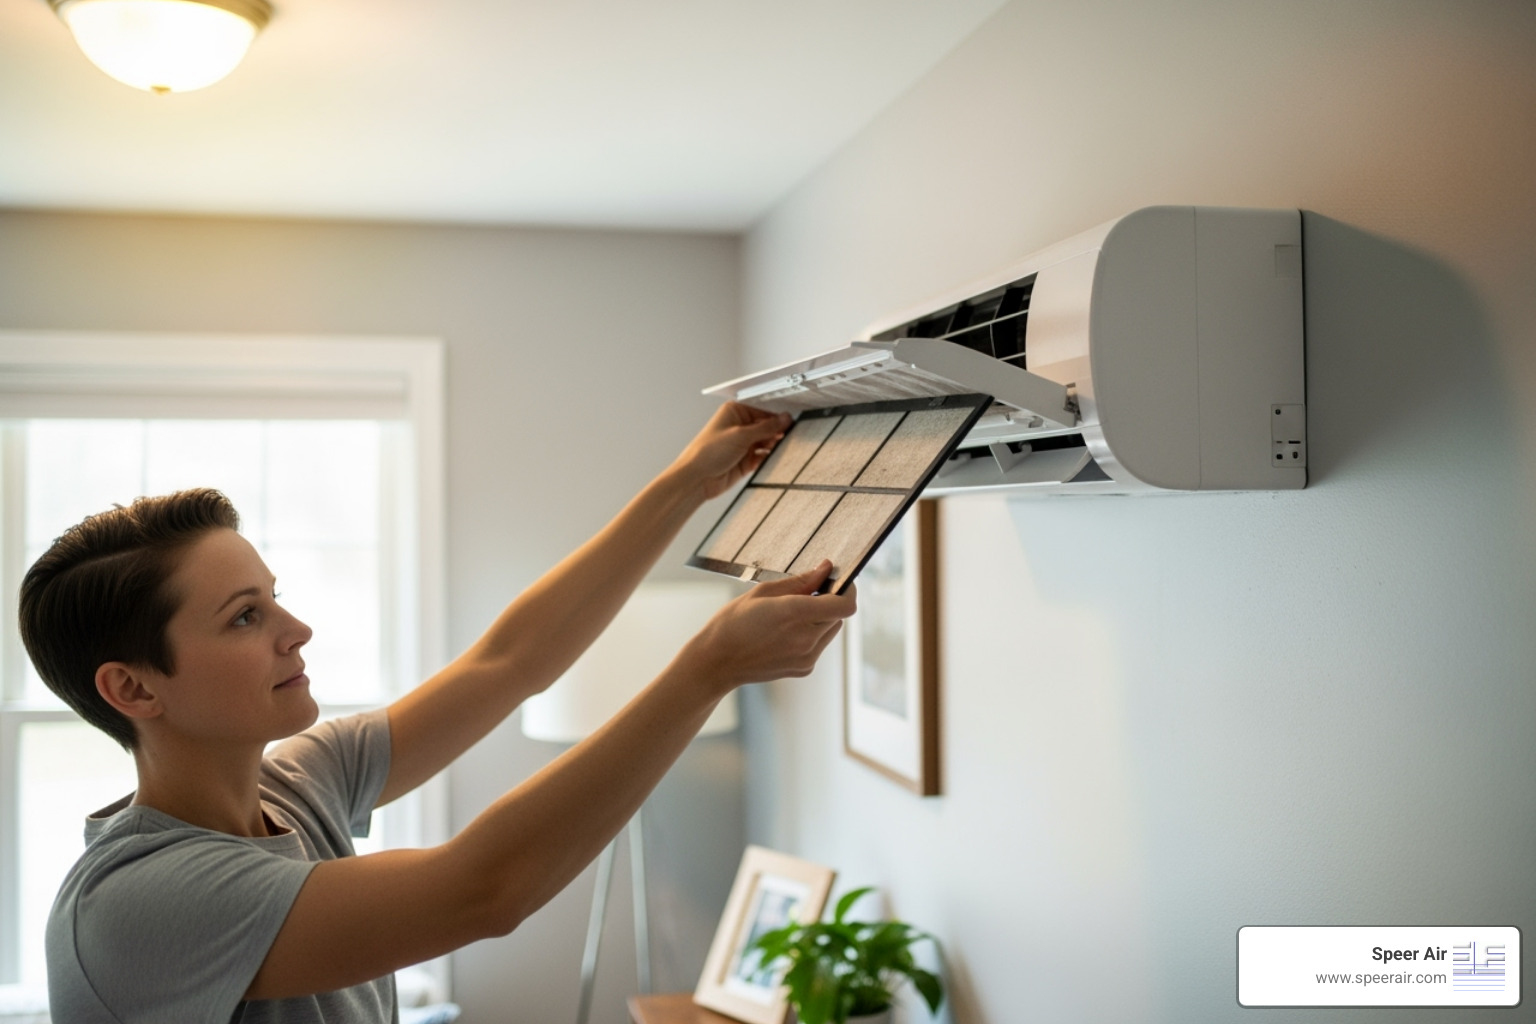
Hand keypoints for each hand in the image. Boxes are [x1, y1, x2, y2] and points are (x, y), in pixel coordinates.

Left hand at [670, 402, 791, 500]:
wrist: (698, 478)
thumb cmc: (707, 452)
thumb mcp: (741, 435)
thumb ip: (766, 427)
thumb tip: (783, 419)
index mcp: (735, 412)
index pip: (762, 409)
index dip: (776, 415)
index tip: (790, 419)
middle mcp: (739, 426)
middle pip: (767, 426)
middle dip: (777, 431)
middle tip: (789, 434)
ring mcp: (743, 444)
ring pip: (767, 442)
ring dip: (774, 445)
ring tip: (782, 447)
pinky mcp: (746, 461)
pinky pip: (764, 457)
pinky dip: (770, 457)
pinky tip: (775, 457)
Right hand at [676, 561, 856, 692]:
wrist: (716, 662)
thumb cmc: (733, 622)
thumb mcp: (763, 592)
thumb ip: (800, 581)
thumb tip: (825, 568)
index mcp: (794, 614)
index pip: (845, 604)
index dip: (848, 590)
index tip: (838, 580)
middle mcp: (806, 639)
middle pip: (839, 615)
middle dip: (830, 601)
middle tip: (808, 592)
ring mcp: (807, 657)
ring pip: (831, 629)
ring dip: (822, 617)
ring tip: (792, 614)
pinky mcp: (805, 669)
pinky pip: (820, 644)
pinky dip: (812, 633)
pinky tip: (786, 632)